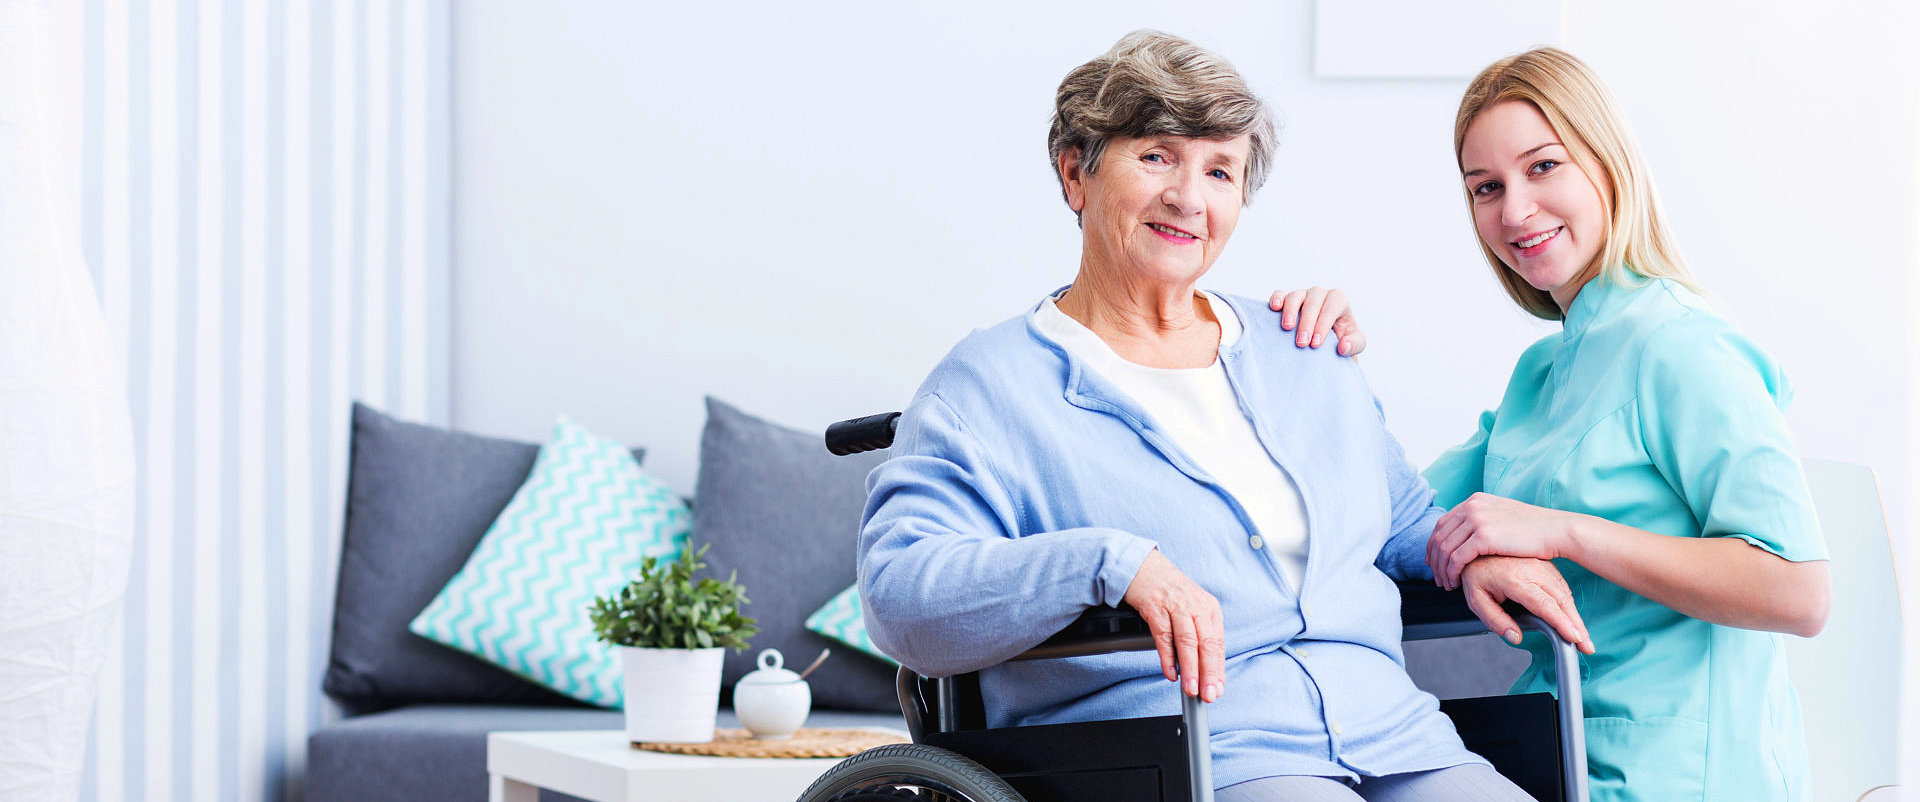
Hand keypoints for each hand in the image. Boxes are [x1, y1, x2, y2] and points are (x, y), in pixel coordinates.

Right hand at [1122, 549, 1224, 702]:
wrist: (1144, 567)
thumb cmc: (1169, 591)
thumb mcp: (1192, 608)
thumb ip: (1199, 634)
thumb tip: (1205, 668)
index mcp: (1209, 608)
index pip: (1217, 644)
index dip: (1218, 669)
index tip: (1218, 689)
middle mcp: (1196, 606)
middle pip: (1206, 644)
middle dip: (1208, 672)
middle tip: (1208, 694)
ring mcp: (1176, 606)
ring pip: (1187, 641)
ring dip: (1190, 668)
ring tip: (1191, 688)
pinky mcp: (1156, 607)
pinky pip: (1164, 636)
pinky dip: (1167, 657)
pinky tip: (1170, 672)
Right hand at [1267, 286, 1366, 355]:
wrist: (1326, 340)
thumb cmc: (1342, 338)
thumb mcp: (1355, 344)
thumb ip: (1354, 345)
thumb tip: (1343, 346)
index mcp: (1339, 300)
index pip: (1332, 306)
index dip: (1323, 324)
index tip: (1316, 344)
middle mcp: (1321, 294)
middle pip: (1314, 301)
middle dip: (1307, 322)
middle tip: (1302, 342)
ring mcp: (1303, 295)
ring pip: (1296, 295)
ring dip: (1291, 311)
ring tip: (1287, 328)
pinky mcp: (1287, 299)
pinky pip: (1280, 294)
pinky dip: (1277, 299)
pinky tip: (1275, 308)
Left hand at [1427, 492, 1579, 588]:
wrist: (1556, 530)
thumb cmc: (1534, 529)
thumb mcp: (1503, 515)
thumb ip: (1484, 519)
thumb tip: (1470, 532)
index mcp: (1475, 500)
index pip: (1442, 523)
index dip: (1434, 545)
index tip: (1433, 561)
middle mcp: (1472, 506)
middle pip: (1439, 536)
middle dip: (1435, 560)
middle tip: (1437, 578)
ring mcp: (1476, 520)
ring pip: (1445, 549)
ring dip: (1442, 570)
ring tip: (1446, 584)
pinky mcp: (1483, 536)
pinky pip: (1456, 558)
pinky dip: (1452, 573)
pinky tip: (1456, 583)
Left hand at [1460, 556, 1594, 654]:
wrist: (1477, 543)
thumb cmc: (1476, 571)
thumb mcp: (1476, 598)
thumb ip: (1494, 619)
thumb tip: (1515, 637)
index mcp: (1515, 580)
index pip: (1544, 605)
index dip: (1562, 623)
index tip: (1574, 638)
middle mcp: (1532, 571)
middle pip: (1561, 601)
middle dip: (1576, 626)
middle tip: (1586, 646)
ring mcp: (1541, 566)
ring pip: (1564, 594)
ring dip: (1575, 616)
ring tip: (1582, 637)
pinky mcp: (1545, 565)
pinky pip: (1561, 586)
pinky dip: (1569, 604)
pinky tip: (1571, 618)